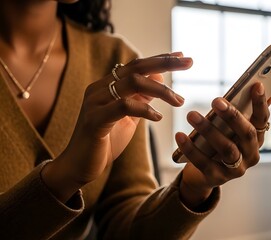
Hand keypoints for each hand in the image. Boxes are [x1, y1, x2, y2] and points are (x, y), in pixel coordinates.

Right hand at [43, 52, 192, 201]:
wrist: (79, 166)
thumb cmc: (106, 141)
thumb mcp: (129, 117)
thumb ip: (141, 97)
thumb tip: (159, 79)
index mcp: (107, 85)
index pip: (137, 65)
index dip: (161, 59)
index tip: (183, 55)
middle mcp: (99, 88)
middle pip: (136, 67)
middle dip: (165, 63)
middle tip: (189, 62)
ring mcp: (95, 102)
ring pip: (132, 83)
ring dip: (161, 90)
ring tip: (179, 101)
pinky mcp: (95, 120)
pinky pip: (124, 107)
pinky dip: (145, 109)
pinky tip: (158, 117)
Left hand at [175, 82, 270, 208]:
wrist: (204, 175)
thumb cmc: (219, 143)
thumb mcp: (231, 127)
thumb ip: (244, 109)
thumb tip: (261, 86)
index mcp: (257, 139)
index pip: (263, 119)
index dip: (261, 103)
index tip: (257, 85)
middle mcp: (251, 155)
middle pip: (246, 134)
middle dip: (232, 116)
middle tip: (216, 100)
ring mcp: (236, 169)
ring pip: (226, 149)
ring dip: (209, 130)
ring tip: (192, 115)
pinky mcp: (217, 178)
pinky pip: (204, 162)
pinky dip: (191, 149)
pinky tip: (180, 135)